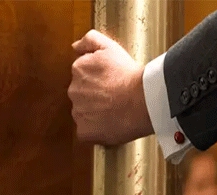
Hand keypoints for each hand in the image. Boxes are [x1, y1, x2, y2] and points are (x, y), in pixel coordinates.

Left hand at [69, 30, 153, 144]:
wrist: (143, 101)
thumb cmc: (130, 75)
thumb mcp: (111, 47)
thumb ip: (90, 40)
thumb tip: (75, 47)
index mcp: (78, 70)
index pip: (83, 77)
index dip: (99, 82)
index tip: (111, 84)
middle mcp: (74, 90)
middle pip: (82, 95)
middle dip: (95, 98)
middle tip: (115, 98)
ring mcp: (78, 112)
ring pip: (84, 114)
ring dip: (96, 114)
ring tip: (116, 112)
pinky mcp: (84, 131)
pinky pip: (87, 132)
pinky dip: (97, 130)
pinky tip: (112, 124)